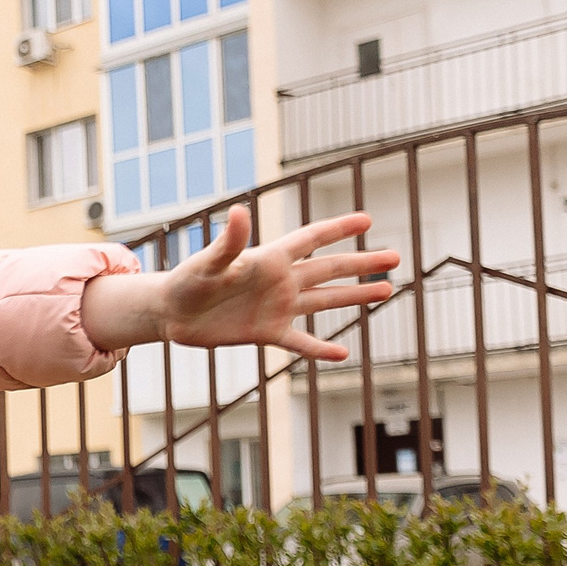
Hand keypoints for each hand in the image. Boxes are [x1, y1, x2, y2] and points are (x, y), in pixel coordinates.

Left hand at [81, 206, 400, 359]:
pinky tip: (342, 353)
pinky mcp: (267, 333)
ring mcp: (276, 307)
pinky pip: (300, 341)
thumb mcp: (208, 262)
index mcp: (269, 259)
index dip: (338, 229)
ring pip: (324, 301)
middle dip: (361, 263)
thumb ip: (229, 242)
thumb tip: (240, 212)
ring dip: (354, 296)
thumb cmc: (187, 282)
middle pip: (329, 269)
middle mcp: (279, 281)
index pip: (311, 239)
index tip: (367, 220)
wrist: (171, 314)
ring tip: (386, 291)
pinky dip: (319, 348)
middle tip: (395, 256)